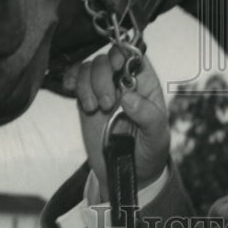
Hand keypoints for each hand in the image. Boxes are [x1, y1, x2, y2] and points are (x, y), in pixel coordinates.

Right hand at [64, 45, 169, 201]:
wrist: (127, 174)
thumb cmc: (149, 151)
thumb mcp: (157, 136)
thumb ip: (147, 116)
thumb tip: (128, 97)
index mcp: (145, 84)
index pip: (134, 55)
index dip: (123, 53)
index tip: (117, 66)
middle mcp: (123, 82)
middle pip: (107, 58)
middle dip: (102, 77)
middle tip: (106, 104)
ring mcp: (103, 89)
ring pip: (89, 67)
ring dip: (86, 83)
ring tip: (93, 108)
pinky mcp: (86, 100)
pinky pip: (75, 78)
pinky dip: (70, 78)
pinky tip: (70, 89)